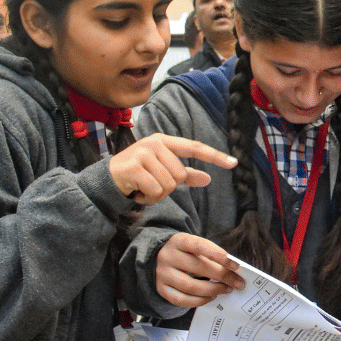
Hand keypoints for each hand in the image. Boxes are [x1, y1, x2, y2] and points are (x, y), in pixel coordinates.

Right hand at [108, 133, 236, 204]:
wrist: (106, 181)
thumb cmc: (137, 175)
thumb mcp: (163, 172)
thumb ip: (185, 175)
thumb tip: (208, 179)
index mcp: (164, 141)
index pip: (194, 147)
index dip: (214, 156)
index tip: (234, 163)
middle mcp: (154, 143)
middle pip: (180, 175)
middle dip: (168, 187)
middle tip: (151, 185)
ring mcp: (142, 153)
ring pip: (168, 185)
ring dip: (157, 194)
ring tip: (143, 188)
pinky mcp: (132, 167)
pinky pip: (155, 191)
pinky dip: (148, 198)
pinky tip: (137, 193)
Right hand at [155, 233, 244, 306]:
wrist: (160, 258)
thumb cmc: (186, 253)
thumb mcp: (196, 248)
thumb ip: (212, 256)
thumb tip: (234, 272)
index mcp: (178, 241)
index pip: (200, 246)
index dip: (219, 255)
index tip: (236, 265)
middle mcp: (168, 256)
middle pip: (198, 267)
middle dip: (222, 276)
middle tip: (238, 283)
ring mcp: (162, 274)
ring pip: (190, 286)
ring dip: (213, 290)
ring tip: (227, 289)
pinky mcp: (161, 289)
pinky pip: (182, 299)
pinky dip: (200, 300)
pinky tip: (212, 297)